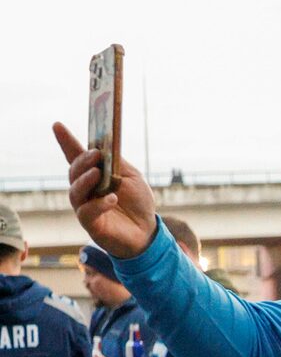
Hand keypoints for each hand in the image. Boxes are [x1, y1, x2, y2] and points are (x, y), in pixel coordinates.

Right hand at [53, 121, 157, 260]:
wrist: (147, 231)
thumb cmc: (138, 203)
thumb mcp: (132, 177)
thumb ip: (117, 163)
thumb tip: (103, 147)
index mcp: (93, 175)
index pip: (76, 156)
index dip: (66, 141)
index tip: (57, 125)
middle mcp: (85, 189)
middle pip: (74, 172)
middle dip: (82, 161)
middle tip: (95, 153)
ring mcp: (86, 206)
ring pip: (75, 191)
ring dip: (85, 180)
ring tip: (97, 173)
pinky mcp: (91, 224)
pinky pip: (87, 212)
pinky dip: (98, 204)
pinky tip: (112, 199)